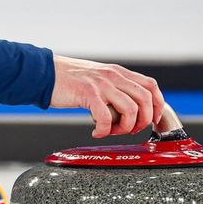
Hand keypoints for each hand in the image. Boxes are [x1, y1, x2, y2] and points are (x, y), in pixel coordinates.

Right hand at [50, 55, 166, 138]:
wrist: (44, 73)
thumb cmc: (68, 79)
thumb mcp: (98, 77)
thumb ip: (114, 87)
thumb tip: (128, 108)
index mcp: (118, 72)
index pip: (150, 86)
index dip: (157, 105)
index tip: (153, 120)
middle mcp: (113, 76)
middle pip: (145, 99)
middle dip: (143, 121)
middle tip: (129, 130)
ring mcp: (102, 84)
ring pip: (131, 110)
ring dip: (125, 127)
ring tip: (111, 131)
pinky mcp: (89, 93)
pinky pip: (106, 117)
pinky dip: (104, 130)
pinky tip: (96, 132)